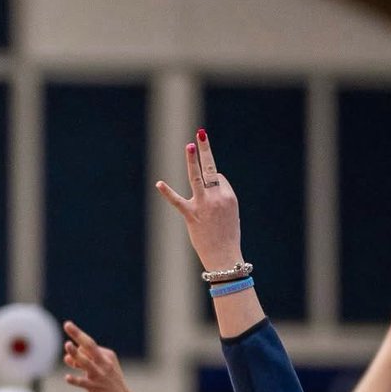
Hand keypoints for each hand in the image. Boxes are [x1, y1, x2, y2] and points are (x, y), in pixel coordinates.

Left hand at [62, 321, 136, 391]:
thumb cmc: (110, 384)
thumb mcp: (99, 370)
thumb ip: (82, 362)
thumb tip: (66, 357)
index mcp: (108, 356)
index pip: (88, 346)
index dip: (77, 347)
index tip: (72, 355)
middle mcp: (104, 363)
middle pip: (89, 346)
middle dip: (78, 335)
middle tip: (67, 324)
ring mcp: (100, 375)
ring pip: (86, 362)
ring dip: (76, 354)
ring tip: (67, 345)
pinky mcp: (96, 388)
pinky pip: (83, 382)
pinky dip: (75, 380)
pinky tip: (67, 377)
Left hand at [156, 130, 243, 271]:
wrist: (224, 258)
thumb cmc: (228, 237)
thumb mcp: (231, 215)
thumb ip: (220, 200)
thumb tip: (208, 188)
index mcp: (229, 196)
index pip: (218, 178)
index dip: (213, 182)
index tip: (214, 194)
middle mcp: (217, 197)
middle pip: (211, 169)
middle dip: (206, 150)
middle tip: (201, 133)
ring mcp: (204, 205)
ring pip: (197, 178)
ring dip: (192, 161)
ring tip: (190, 145)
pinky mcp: (191, 215)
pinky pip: (178, 201)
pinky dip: (168, 193)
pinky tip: (159, 184)